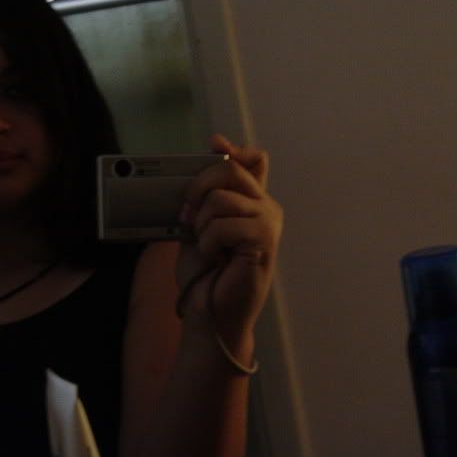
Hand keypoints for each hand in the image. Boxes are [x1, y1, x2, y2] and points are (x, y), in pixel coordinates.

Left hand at [176, 134, 282, 337]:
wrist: (209, 312)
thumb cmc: (205, 272)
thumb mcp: (199, 224)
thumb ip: (207, 191)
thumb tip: (216, 144)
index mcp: (251, 201)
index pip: (254, 160)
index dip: (234, 150)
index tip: (214, 146)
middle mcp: (265, 207)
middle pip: (231, 169)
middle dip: (198, 187)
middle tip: (188, 216)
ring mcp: (268, 223)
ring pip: (221, 198)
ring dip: (201, 226)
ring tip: (208, 247)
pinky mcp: (264, 241)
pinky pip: (223, 225)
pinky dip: (208, 242)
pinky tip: (216, 258)